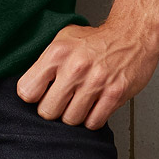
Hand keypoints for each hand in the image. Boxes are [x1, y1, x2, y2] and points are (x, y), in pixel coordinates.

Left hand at [15, 16, 158, 129]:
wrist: (131, 35)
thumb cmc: (95, 40)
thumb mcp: (63, 40)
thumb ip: (45, 63)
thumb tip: (29, 88)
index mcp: (57, 53)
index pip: (27, 90)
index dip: (32, 96)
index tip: (39, 95)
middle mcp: (74, 68)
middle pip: (47, 111)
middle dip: (52, 110)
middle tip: (60, 102)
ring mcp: (95, 83)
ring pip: (70, 120)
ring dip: (73, 115)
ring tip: (78, 102)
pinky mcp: (114, 95)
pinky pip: (93, 123)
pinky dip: (92, 119)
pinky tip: (93, 106)